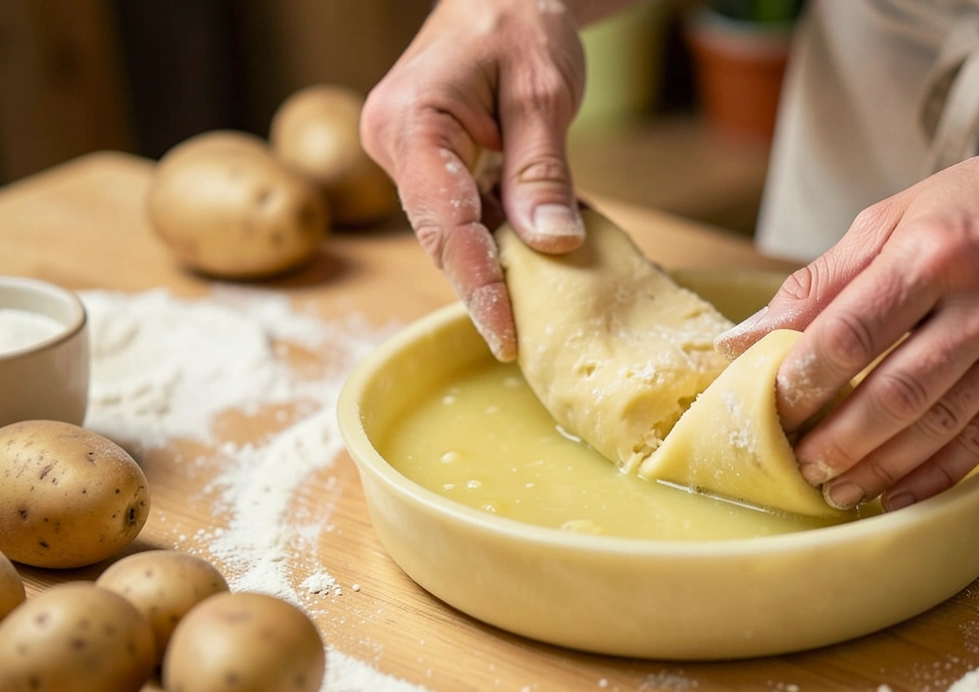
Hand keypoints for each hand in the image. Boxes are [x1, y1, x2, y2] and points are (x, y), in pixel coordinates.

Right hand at [361, 0, 587, 360]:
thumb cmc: (519, 22)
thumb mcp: (543, 93)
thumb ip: (542, 171)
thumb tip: (551, 245)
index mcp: (411, 122)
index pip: (443, 221)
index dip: (476, 284)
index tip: (505, 334)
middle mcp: (396, 144)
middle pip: (441, 236)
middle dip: (483, 288)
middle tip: (523, 341)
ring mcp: (410, 157)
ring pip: (453, 231)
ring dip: (497, 264)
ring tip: (542, 301)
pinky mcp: (432, 165)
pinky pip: (465, 214)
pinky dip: (502, 235)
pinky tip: (539, 250)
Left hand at [718, 135, 978, 510]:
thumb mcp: (898, 214)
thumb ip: (821, 280)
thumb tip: (745, 336)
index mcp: (931, 251)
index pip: (847, 333)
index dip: (799, 382)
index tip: (762, 409)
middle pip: (892, 393)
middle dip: (834, 440)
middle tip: (793, 465)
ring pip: (936, 426)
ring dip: (877, 468)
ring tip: (833, 488)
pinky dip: (936, 474)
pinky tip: (897, 492)